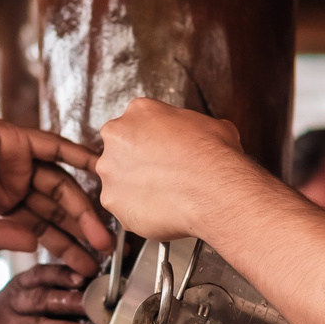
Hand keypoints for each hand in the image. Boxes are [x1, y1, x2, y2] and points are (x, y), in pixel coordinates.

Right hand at [0, 97, 109, 268]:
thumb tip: (35, 244)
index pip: (41, 231)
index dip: (64, 250)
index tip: (86, 270)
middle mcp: (12, 185)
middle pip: (57, 212)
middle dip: (82, 234)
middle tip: (105, 256)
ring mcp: (15, 162)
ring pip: (61, 187)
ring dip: (84, 209)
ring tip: (102, 235)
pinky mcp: (14, 139)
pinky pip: (54, 147)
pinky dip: (78, 155)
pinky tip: (100, 170)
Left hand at [94, 99, 250, 240]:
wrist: (213, 189)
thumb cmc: (214, 157)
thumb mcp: (211, 125)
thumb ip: (192, 128)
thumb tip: (202, 136)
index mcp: (139, 111)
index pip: (136, 125)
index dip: (151, 142)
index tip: (162, 154)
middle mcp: (117, 136)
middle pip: (119, 151)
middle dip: (137, 164)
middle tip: (161, 176)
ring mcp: (110, 170)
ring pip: (117, 181)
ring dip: (135, 189)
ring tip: (163, 196)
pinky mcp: (112, 201)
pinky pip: (123, 208)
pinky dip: (139, 212)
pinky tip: (161, 211)